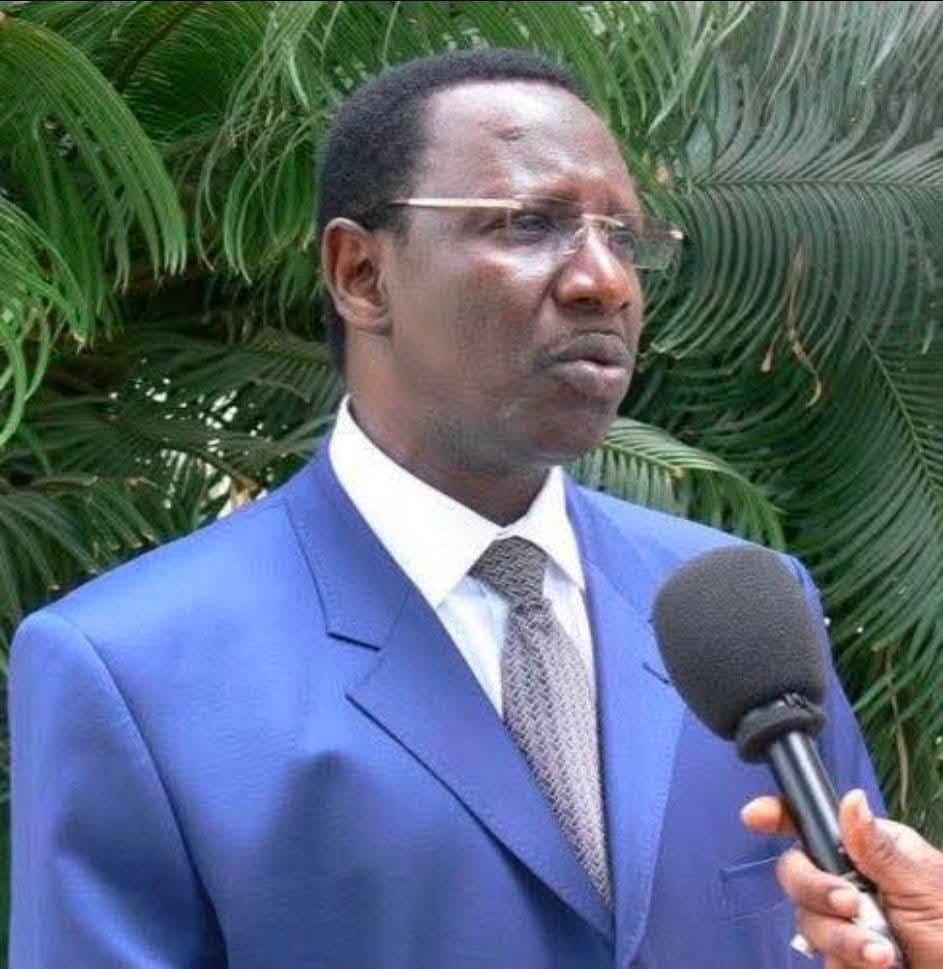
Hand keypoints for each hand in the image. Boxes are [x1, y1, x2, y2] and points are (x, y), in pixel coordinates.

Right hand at [742, 789, 942, 968]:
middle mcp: (847, 880)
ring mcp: (842, 922)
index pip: (812, 823)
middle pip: (796, 872)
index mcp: (866, 850)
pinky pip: (820, 958)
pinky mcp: (842, 958)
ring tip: (882, 954)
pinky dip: (846, 963)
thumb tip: (850, 798)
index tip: (755, 817)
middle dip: (815, 889)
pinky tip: (876, 967)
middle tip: (848, 904)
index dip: (778, 817)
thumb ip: (879, 848)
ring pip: (806, 919)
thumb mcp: (924, 885)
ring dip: (841, 937)